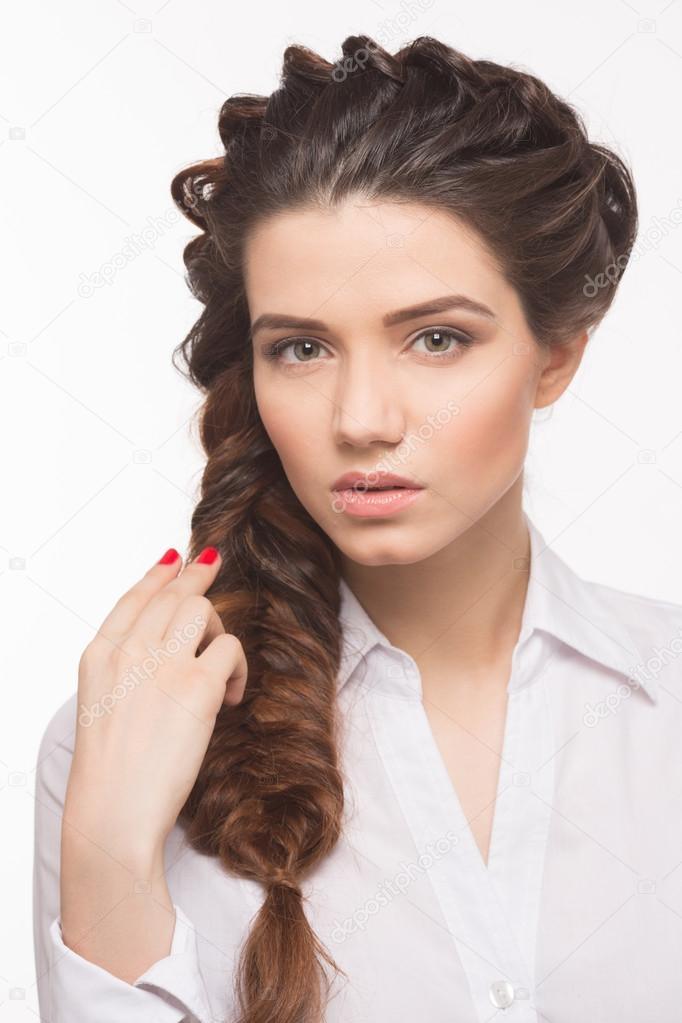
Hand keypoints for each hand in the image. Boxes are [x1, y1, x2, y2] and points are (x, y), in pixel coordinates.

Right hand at [63, 546, 246, 863]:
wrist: (114, 813)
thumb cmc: (110, 774)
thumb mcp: (101, 707)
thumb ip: (125, 672)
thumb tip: (162, 650)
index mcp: (99, 656)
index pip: (134, 598)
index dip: (159, 575)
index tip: (176, 560)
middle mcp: (128, 651)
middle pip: (172, 594)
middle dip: (196, 577)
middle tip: (213, 565)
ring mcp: (162, 665)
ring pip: (201, 608)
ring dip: (217, 629)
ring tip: (218, 666)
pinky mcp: (197, 687)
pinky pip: (230, 649)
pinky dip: (238, 669)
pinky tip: (229, 697)